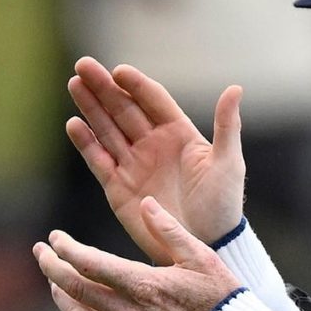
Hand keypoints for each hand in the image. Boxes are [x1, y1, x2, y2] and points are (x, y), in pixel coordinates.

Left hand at [34, 199, 242, 310]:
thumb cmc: (223, 299)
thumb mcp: (201, 257)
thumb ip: (169, 230)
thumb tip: (146, 204)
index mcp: (142, 284)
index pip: (86, 262)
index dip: (65, 247)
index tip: (56, 237)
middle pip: (71, 288)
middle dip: (50, 266)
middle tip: (42, 253)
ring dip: (60, 296)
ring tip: (57, 282)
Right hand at [64, 59, 245, 260]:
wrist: (205, 245)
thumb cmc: (223, 205)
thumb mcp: (228, 163)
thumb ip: (227, 126)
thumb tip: (235, 88)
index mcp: (180, 134)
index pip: (153, 101)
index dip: (136, 85)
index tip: (119, 71)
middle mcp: (154, 144)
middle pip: (124, 109)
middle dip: (104, 88)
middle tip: (83, 65)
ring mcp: (134, 163)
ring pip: (107, 128)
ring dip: (91, 107)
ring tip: (75, 84)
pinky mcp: (117, 185)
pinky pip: (98, 159)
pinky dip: (86, 142)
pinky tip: (74, 124)